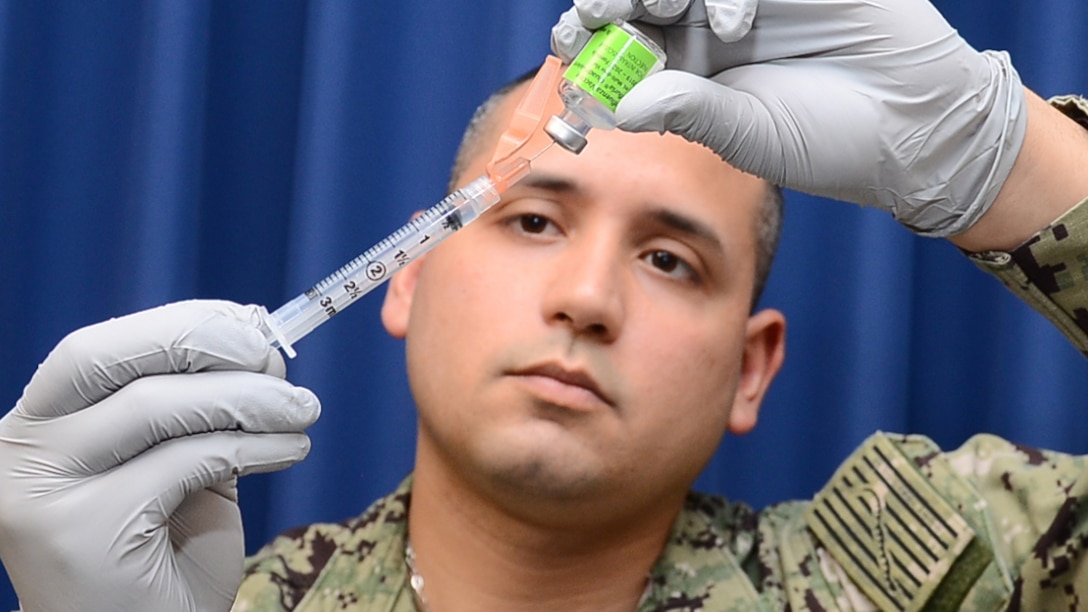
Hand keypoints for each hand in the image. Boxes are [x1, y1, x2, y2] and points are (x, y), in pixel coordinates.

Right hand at [0, 301, 319, 611]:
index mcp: (36, 428)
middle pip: (110, 360)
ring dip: (250, 399)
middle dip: (205, 344)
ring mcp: (40, 494)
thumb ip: (205, 412)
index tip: (251, 324)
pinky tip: (290, 449)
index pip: (97, 349)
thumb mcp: (181, 468)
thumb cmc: (162, 559)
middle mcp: (18, 452)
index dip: (178, 324)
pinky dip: (255, 446)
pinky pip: (189, 460)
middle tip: (275, 360)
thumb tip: (261, 349)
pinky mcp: (81, 532)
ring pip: (156, 407)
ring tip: (303, 411)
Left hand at [551, 0, 1026, 236]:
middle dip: (611, 0)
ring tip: (662, 7)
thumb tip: (621, 106)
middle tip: (598, 11)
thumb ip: (688, 110)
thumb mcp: (745, 133)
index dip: (589, 38)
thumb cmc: (827, 143)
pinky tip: (737, 21)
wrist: (914, 127)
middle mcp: (705, 28)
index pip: (622, 43)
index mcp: (685, 70)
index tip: (565, 46)